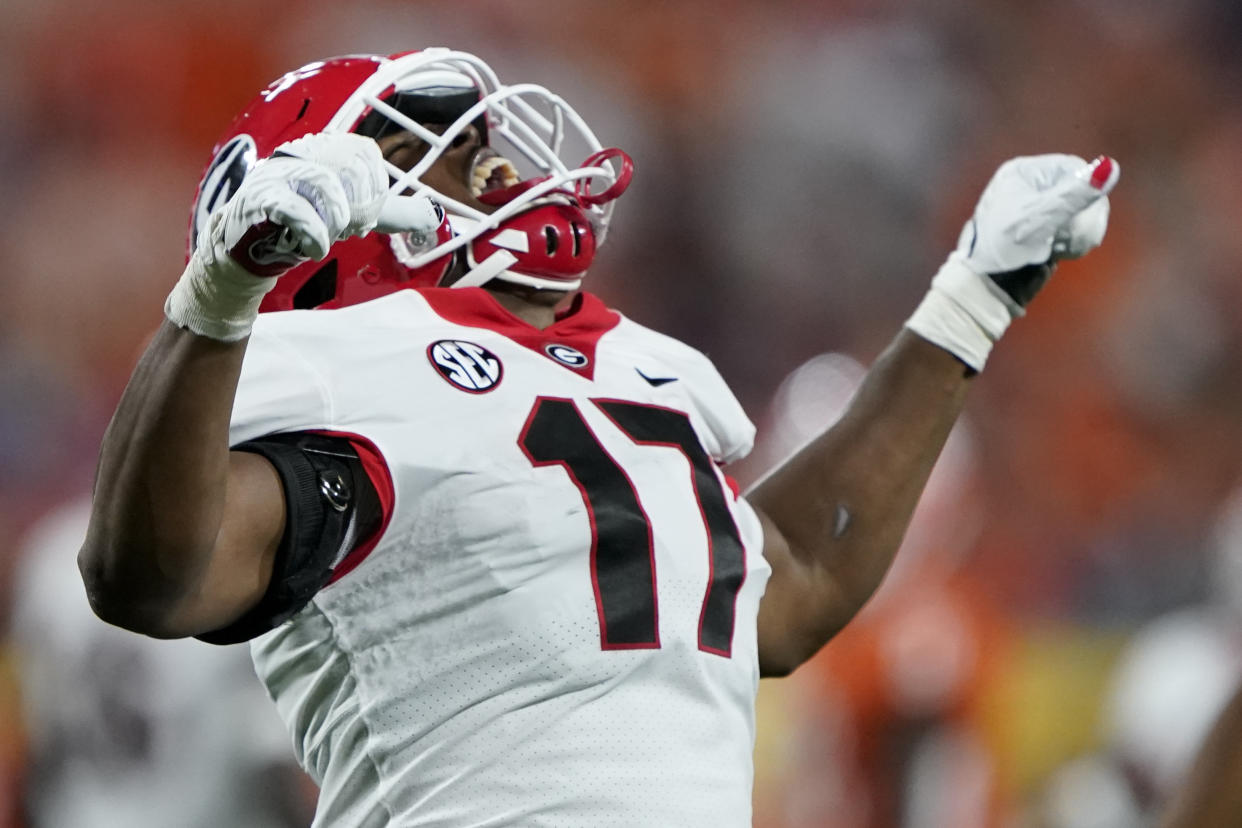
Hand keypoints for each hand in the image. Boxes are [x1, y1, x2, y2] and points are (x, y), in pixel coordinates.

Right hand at [210, 132, 390, 276]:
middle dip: (356, 208)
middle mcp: (301, 154)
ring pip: (323, 182)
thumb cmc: (298, 225)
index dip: (373, 188)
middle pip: (348, 166)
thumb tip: (431, 216)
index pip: (364, 151)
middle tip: (346, 229)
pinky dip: (313, 232)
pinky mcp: (260, 197)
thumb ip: (388, 213)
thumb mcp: (350, 213)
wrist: (249, 251)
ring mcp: (278, 172)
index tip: (363, 218)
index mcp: (323, 152)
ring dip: (336, 219)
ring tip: (331, 237)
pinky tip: (316, 247)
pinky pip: (295, 207)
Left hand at [956, 154, 1118, 308]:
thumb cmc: (1001, 246)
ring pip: (1082, 211)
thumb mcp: (1038, 218)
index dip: (1085, 191)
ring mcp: (1041, 208)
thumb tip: (1109, 167)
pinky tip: (1060, 253)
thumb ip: (1074, 195)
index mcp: (1024, 173)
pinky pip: (1076, 228)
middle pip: (1081, 191)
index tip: (1085, 213)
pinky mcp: (1048, 228)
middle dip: (1083, 216)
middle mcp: (1033, 186)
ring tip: (1062, 248)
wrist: (985, 284)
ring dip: (1080, 232)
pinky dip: (1074, 242)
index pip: (1072, 169)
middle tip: (1075, 238)